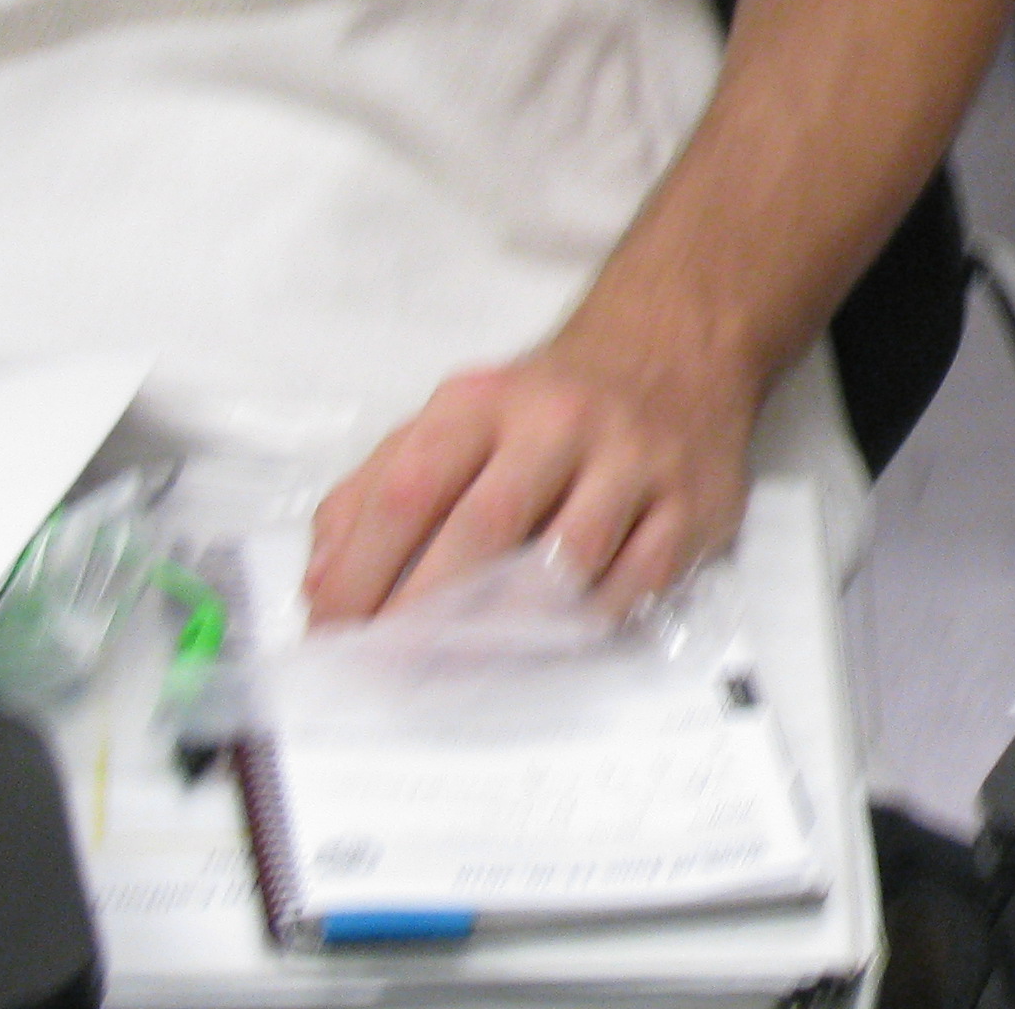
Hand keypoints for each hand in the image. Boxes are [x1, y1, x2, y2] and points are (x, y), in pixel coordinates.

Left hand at [302, 333, 754, 626]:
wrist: (671, 347)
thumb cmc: (538, 407)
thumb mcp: (448, 421)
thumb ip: (371, 493)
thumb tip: (322, 587)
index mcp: (484, 402)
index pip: (409, 489)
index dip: (362, 571)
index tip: (334, 630)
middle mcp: (561, 422)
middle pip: (485, 529)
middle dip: (426, 613)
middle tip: (389, 667)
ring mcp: (634, 462)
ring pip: (566, 563)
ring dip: (505, 628)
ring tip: (460, 666)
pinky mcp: (692, 504)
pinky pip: (633, 584)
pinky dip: (583, 623)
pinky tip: (548, 636)